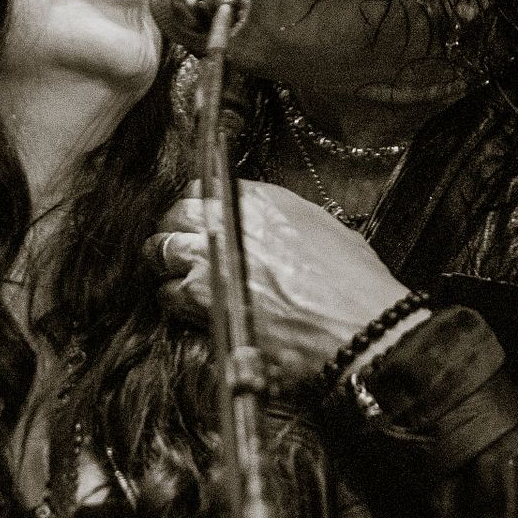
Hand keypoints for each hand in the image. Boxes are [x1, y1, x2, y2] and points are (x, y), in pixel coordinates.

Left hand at [152, 180, 410, 388]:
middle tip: (178, 246)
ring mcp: (209, 265)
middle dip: (173, 231)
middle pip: (172, 218)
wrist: (357, 328)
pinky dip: (172, 301)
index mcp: (257, 201)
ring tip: (175, 276)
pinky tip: (186, 306)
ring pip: (160, 254)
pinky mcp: (203, 305)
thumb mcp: (322, 228)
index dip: (198, 206)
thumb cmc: (352, 281)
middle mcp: (226, 225)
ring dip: (167, 265)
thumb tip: (264, 228)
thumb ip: (278, 221)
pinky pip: (169, 296)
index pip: (202, 189)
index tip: (198, 217)